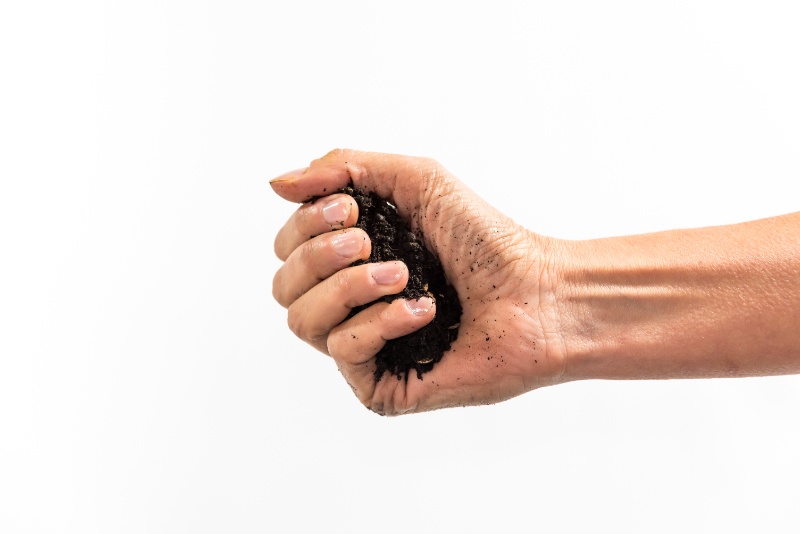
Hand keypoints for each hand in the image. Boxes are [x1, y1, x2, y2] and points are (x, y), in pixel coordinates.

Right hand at [271, 149, 565, 414]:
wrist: (538, 292)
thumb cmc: (484, 238)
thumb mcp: (414, 180)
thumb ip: (344, 169)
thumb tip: (276, 183)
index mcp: (350, 261)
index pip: (286, 249)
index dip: (304, 227)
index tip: (351, 209)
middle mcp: (350, 305)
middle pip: (284, 286)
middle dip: (319, 256)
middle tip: (367, 241)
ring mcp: (365, 346)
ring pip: (302, 321)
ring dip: (348, 289)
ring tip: (401, 275)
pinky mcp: (382, 384)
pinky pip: (344, 353)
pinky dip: (379, 324)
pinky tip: (422, 311)